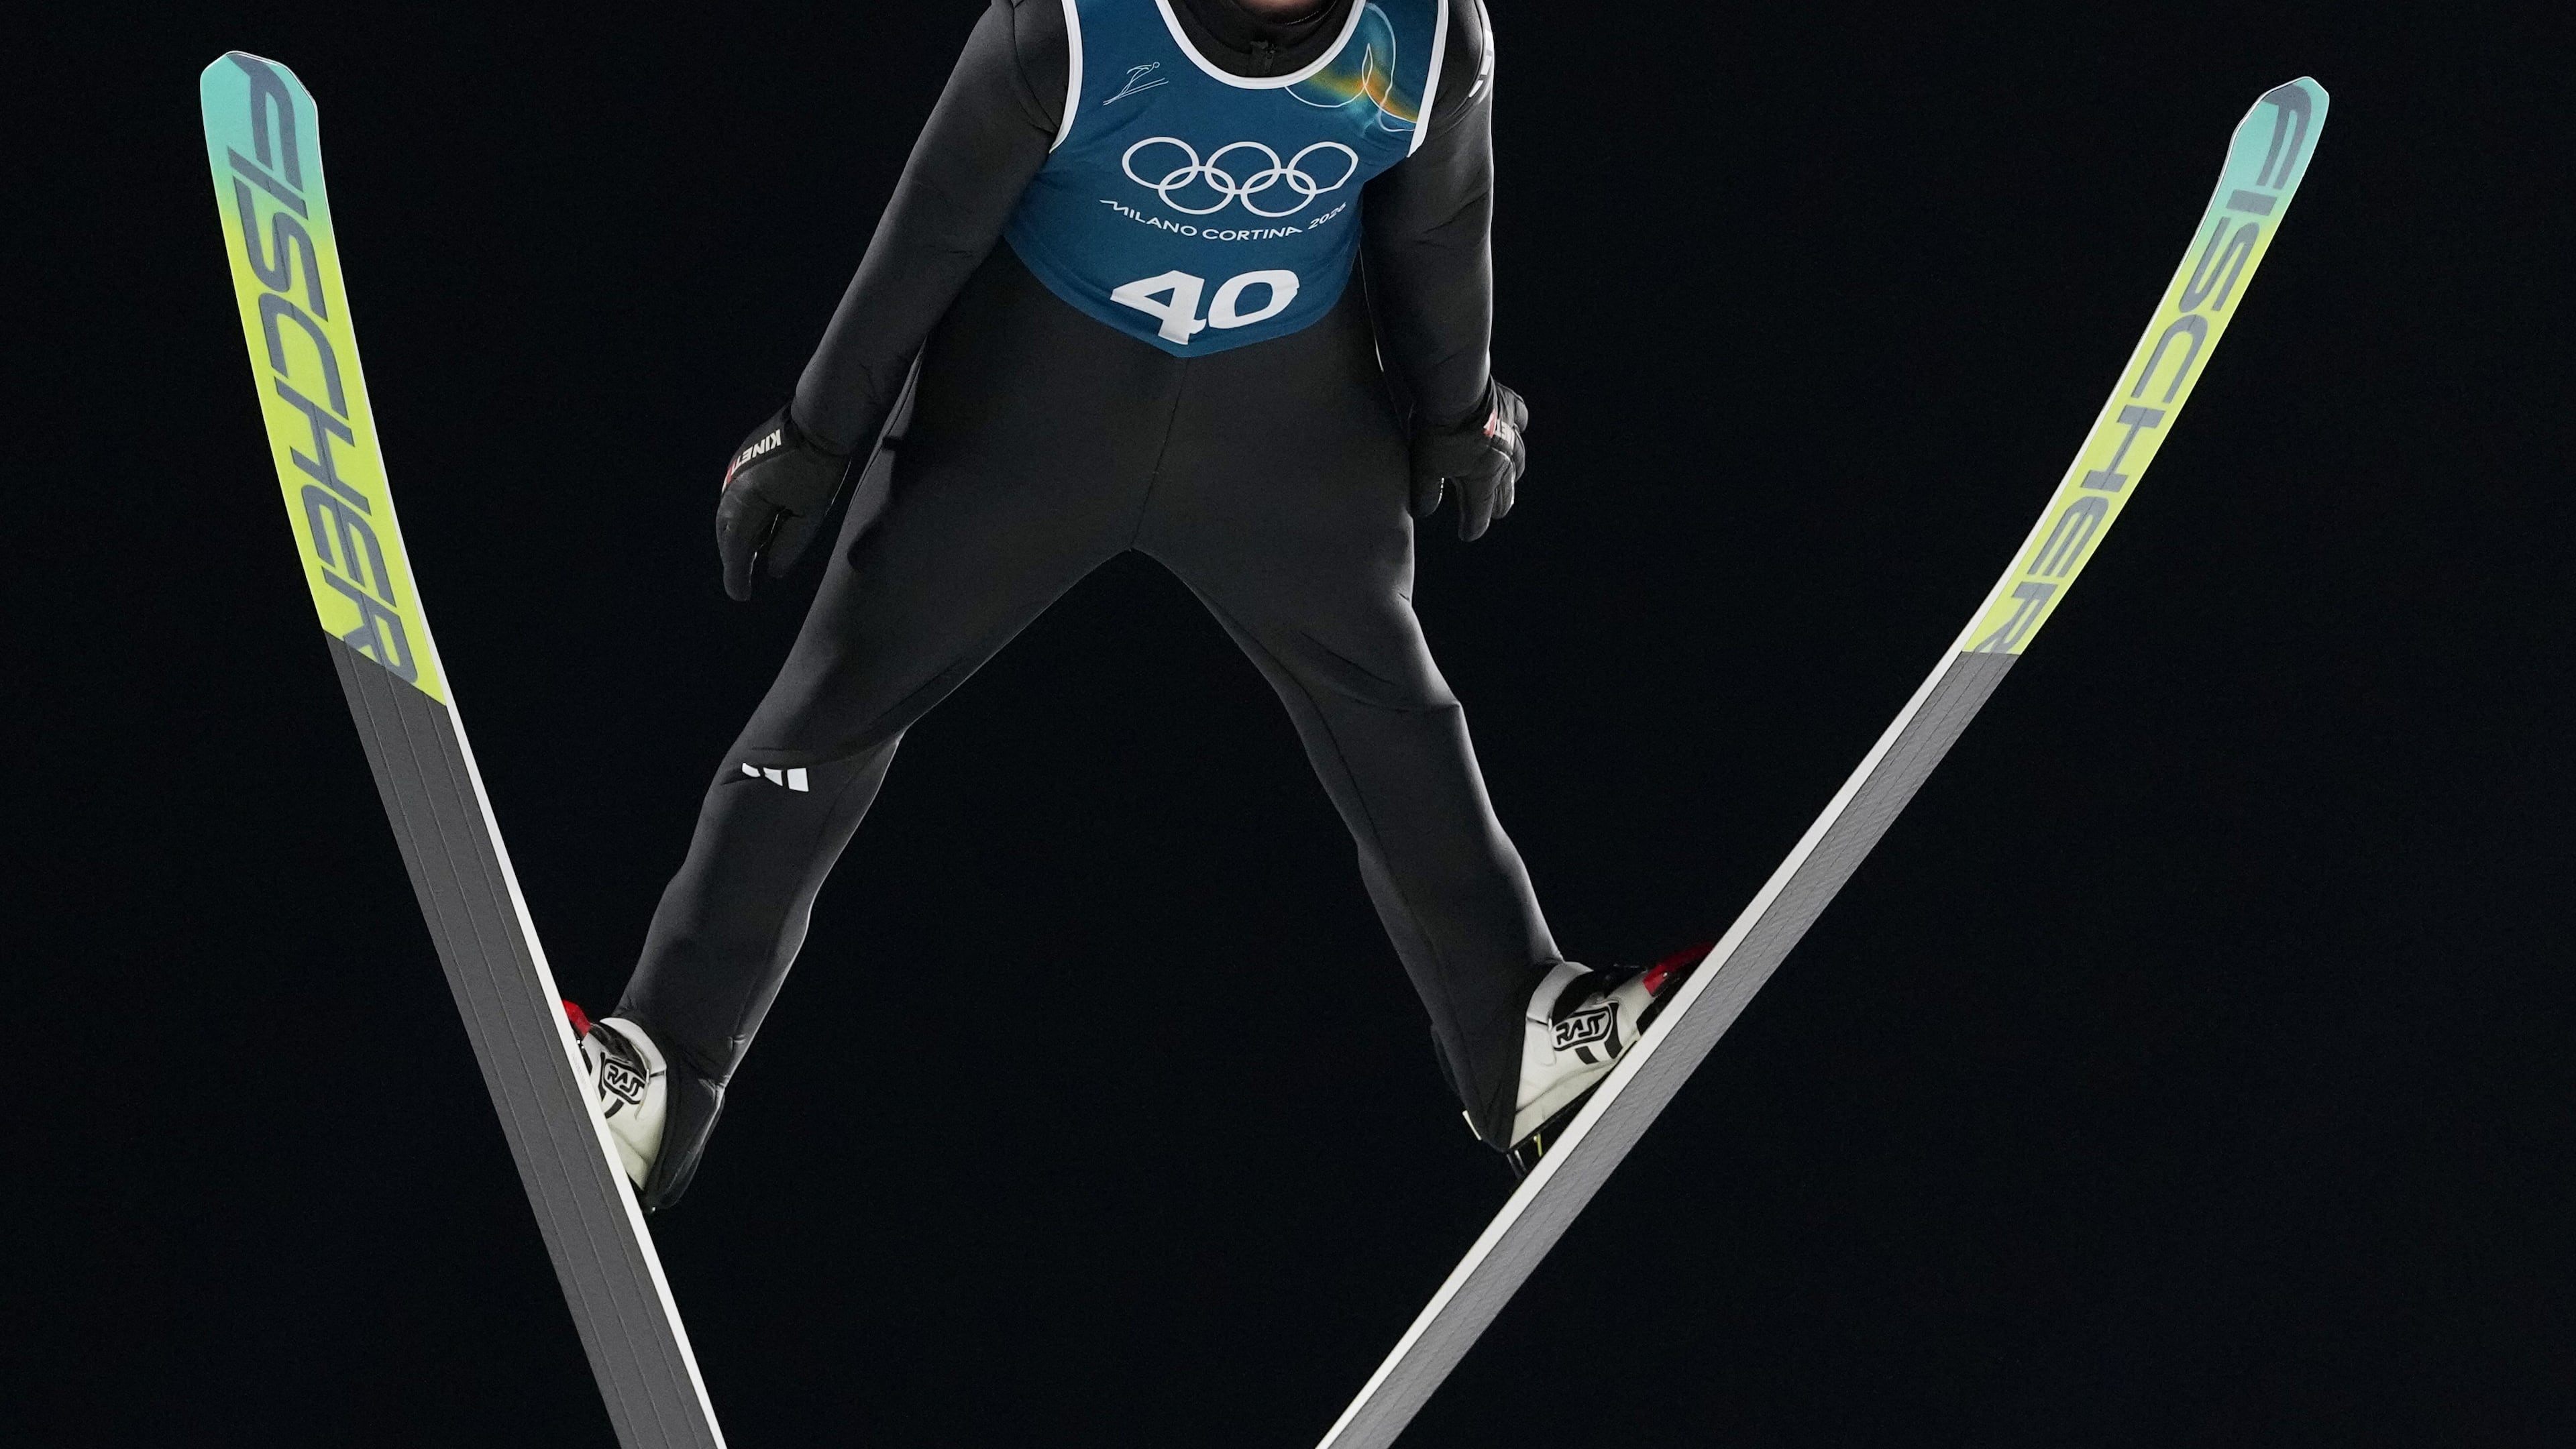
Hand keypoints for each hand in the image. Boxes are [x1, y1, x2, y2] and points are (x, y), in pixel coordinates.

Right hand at [714, 405, 852, 600]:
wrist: (819, 421)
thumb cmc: (820, 467)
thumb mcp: (811, 512)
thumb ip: (789, 543)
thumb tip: (772, 570)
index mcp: (748, 499)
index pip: (737, 546)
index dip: (737, 574)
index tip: (741, 596)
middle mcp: (733, 485)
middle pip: (726, 531)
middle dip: (733, 558)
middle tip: (741, 581)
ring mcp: (735, 471)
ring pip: (728, 514)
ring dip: (735, 538)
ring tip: (746, 559)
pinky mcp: (742, 462)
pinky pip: (734, 498)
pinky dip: (740, 519)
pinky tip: (753, 530)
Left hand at [1408, 380, 1527, 541]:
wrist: (1456, 389)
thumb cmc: (1440, 432)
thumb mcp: (1425, 467)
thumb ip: (1425, 492)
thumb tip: (1423, 512)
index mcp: (1483, 481)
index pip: (1480, 513)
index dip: (1473, 527)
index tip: (1468, 534)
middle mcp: (1503, 461)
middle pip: (1505, 492)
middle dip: (1497, 505)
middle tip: (1492, 512)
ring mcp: (1510, 434)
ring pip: (1518, 460)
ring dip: (1513, 473)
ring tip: (1511, 478)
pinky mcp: (1509, 407)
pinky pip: (1520, 419)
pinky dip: (1518, 426)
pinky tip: (1519, 426)